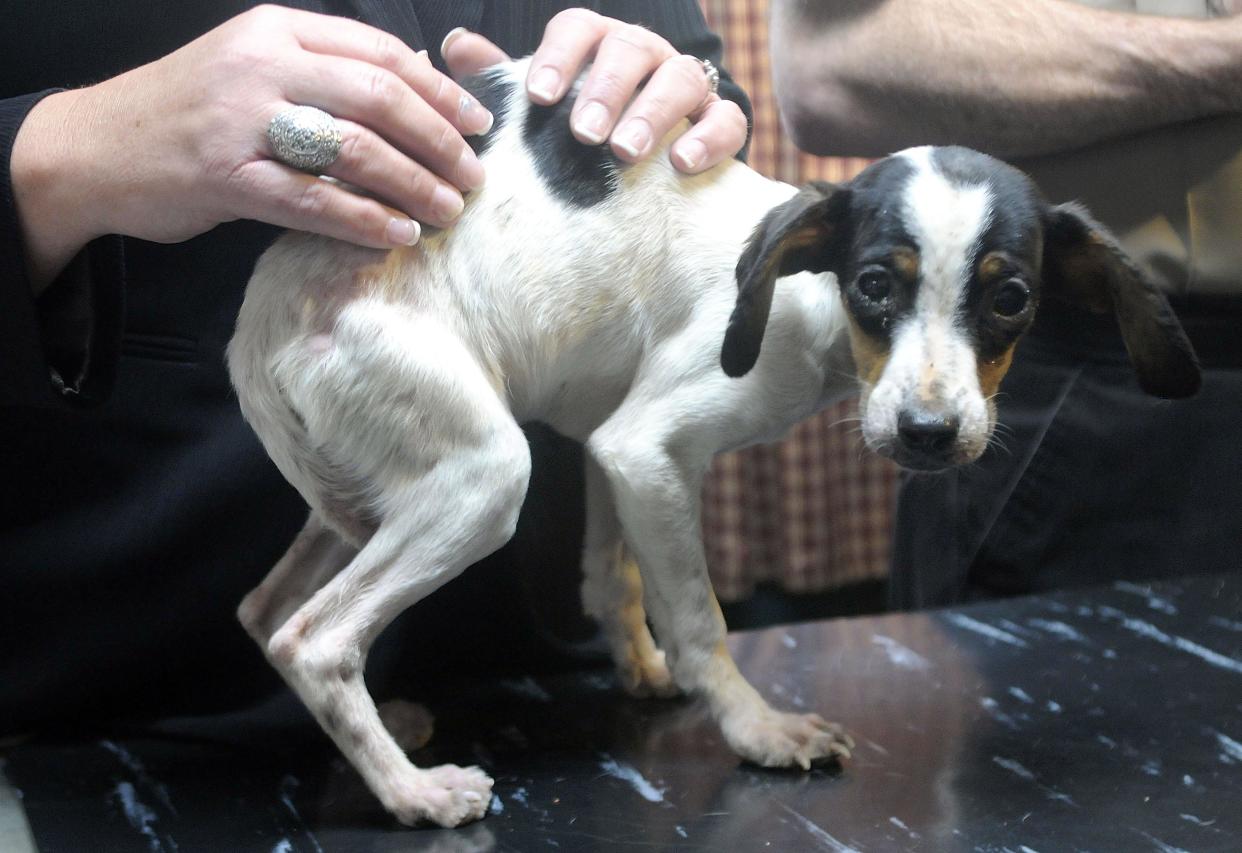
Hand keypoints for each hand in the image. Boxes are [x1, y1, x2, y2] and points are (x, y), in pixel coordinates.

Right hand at [13, 5, 492, 290]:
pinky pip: (314, 201)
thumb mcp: (253, 67)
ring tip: (448, 212)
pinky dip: (364, 220)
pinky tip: (397, 236)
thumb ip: (324, 70)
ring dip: (413, 185)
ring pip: (354, 149)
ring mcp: (240, 120)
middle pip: (379, 97)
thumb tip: (415, 83)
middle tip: (473, 176)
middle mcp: (262, 65)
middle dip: (439, 140)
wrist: (95, 148)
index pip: (380, 52)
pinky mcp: (224, 176)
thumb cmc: (189, 111)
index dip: (439, 90)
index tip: (477, 123)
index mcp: (277, 33)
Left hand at [441, 8, 747, 174]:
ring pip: (679, 80)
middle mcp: (644, 54)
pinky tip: (681, 164)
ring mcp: (686, 84)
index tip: (538, 97)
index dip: (558, 58)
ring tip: (626, 151)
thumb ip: (506, 80)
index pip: (577, 30)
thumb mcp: (546, 108)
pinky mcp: (719, 121)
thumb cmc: (584, 130)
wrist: (649, 168)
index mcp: (597, 44)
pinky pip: (726, 120)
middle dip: (606, 89)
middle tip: (584, 133)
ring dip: (652, 113)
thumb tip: (455, 45)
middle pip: (630, 51)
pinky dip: (707, 138)